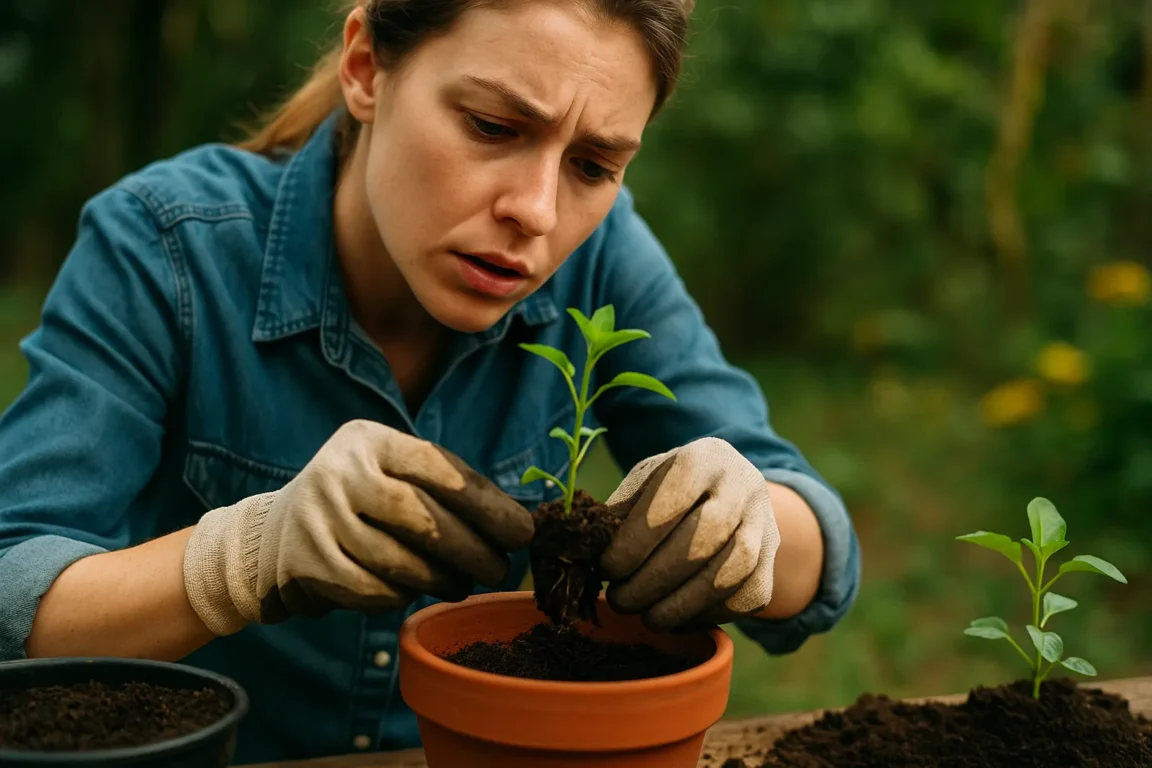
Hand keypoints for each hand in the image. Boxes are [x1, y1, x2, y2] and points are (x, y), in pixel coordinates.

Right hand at [183, 420, 534, 634]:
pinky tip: (418, 592)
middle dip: (470, 548)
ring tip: (464, 583)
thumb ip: (444, 487)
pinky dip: (403, 596)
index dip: (486, 504)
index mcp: (369, 440)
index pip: (438, 467)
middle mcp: (338, 472)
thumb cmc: (362, 501)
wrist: (274, 533)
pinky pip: (372, 589)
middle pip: (420, 516)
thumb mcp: (392, 472)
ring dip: (441, 578)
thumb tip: (515, 524)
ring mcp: (317, 518)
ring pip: (397, 559)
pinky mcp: (307, 563)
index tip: (522, 533)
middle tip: (500, 569)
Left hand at [600, 437, 779, 630]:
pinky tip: (678, 619)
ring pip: (728, 573)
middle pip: (702, 540)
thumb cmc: (672, 490)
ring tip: (647, 617)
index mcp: (704, 457)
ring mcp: (765, 524)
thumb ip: (620, 512)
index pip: (671, 501)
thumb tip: (585, 552)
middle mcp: (743, 485)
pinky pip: (746, 597)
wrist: (732, 490)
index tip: (606, 569)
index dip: (635, 542)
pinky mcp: (773, 562)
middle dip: (653, 580)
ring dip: (681, 605)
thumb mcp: (645, 484)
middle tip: (620, 600)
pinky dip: (709, 615)